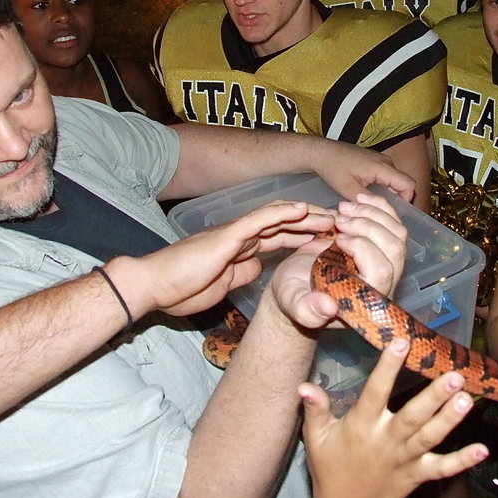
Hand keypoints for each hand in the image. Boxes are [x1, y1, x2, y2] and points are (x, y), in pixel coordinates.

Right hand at [127, 200, 333, 316]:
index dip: (304, 236)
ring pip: (278, 216)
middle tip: (341, 222)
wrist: (156, 286)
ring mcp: (235, 232)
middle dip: (313, 222)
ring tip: (332, 214)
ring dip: (307, 214)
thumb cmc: (182, 288)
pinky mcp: (228, 235)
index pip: (280, 237)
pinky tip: (303, 209)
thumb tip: (260, 269)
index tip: (329, 238)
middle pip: (285, 224)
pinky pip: (260, 219)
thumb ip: (242, 272)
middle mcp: (241, 235)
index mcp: (241, 248)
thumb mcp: (223, 283)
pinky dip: (283, 212)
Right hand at [269, 193, 406, 329]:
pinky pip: (394, 225)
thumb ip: (305, 310)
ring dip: (373, 213)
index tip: (337, 237)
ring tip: (345, 207)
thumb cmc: (294, 293)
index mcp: (364, 302)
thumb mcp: (292, 301)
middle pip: (394, 250)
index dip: (363, 247)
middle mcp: (383, 286)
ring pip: (398, 234)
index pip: (381, 271)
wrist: (297, 282)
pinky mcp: (383, 249)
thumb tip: (328, 308)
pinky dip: (379, 207)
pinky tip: (359, 199)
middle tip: (340, 217)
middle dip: (368, 226)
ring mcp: (388, 266)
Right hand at [301, 338, 486, 497]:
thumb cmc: (330, 467)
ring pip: (430, 438)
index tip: (401, 343)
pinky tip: (482, 449)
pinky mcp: (417, 476)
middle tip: (454, 375)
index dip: (387, 368)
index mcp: (361, 426)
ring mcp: (404, 460)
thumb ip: (315, 409)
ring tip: (468, 398)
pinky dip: (462, 461)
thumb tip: (303, 385)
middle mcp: (386, 441)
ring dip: (450, 419)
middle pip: (412, 417)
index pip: (376, 392)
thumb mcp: (316, 438)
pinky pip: (442, 469)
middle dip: (434, 397)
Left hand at [313, 139, 415, 204]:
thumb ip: (366, 201)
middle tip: (383, 213)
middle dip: (398, 199)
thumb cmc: (333, 167)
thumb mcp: (347, 189)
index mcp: (383, 167)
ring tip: (375, 207)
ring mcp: (381, 161)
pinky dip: (383, 188)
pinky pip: (388, 177)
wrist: (321, 152)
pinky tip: (370, 197)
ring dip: (390, 194)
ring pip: (395, 181)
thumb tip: (379, 215)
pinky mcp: (375, 162)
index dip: (407, 200)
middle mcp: (386, 162)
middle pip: (404, 183)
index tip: (393, 213)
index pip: (409, 184)